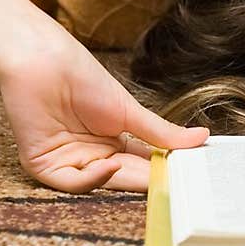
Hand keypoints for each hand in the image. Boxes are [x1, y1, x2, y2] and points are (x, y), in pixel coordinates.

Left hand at [0, 13, 208, 191]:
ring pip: (101, 185)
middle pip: (125, 177)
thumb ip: (162, 132)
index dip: (162, 170)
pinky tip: (109, 166)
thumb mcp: (129, 110)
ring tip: (148, 174)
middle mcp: (93, 154)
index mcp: (113, 141)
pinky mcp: (44, 165)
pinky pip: (72, 183)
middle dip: (148, 180)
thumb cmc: (81, 76)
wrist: (44, 61)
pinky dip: (92, 180)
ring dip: (123, 181)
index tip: (186, 174)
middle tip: (174, 183)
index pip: (142, 164)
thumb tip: (200, 138)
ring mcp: (69, 161)